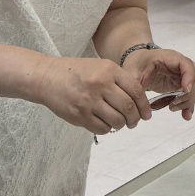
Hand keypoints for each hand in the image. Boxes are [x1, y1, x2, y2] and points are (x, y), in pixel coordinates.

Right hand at [31, 56, 150, 134]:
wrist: (47, 77)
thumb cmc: (76, 72)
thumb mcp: (100, 66)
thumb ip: (119, 80)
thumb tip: (140, 100)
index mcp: (109, 70)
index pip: (136, 90)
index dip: (145, 105)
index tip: (147, 114)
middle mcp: (100, 84)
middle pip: (129, 108)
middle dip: (135, 119)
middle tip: (134, 122)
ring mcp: (89, 101)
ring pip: (117, 121)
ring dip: (121, 125)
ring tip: (119, 123)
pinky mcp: (79, 115)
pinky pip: (102, 128)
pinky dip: (107, 129)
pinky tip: (104, 123)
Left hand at [122, 47, 194, 119]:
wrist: (139, 63)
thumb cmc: (137, 64)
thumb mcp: (133, 72)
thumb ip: (136, 85)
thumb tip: (140, 105)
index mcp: (170, 58)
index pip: (187, 64)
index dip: (190, 77)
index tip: (186, 90)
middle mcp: (180, 66)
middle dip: (188, 93)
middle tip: (174, 104)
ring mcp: (182, 76)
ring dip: (188, 100)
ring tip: (172, 108)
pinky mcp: (180, 85)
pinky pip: (190, 95)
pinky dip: (189, 105)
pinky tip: (185, 115)